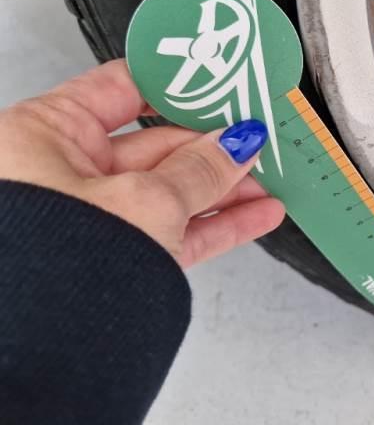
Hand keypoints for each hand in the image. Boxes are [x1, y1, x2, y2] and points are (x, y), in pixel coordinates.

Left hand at [0, 59, 284, 267]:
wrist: (45, 353)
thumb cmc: (52, 269)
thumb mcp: (147, 200)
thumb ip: (200, 169)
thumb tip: (235, 145)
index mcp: (42, 135)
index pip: (121, 89)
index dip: (176, 85)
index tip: (218, 85)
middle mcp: (57, 173)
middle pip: (154, 144)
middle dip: (213, 145)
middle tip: (254, 138)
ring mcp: (87, 217)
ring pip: (170, 191)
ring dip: (223, 188)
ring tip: (266, 180)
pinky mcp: (112, 256)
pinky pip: (172, 230)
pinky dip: (214, 224)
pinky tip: (254, 216)